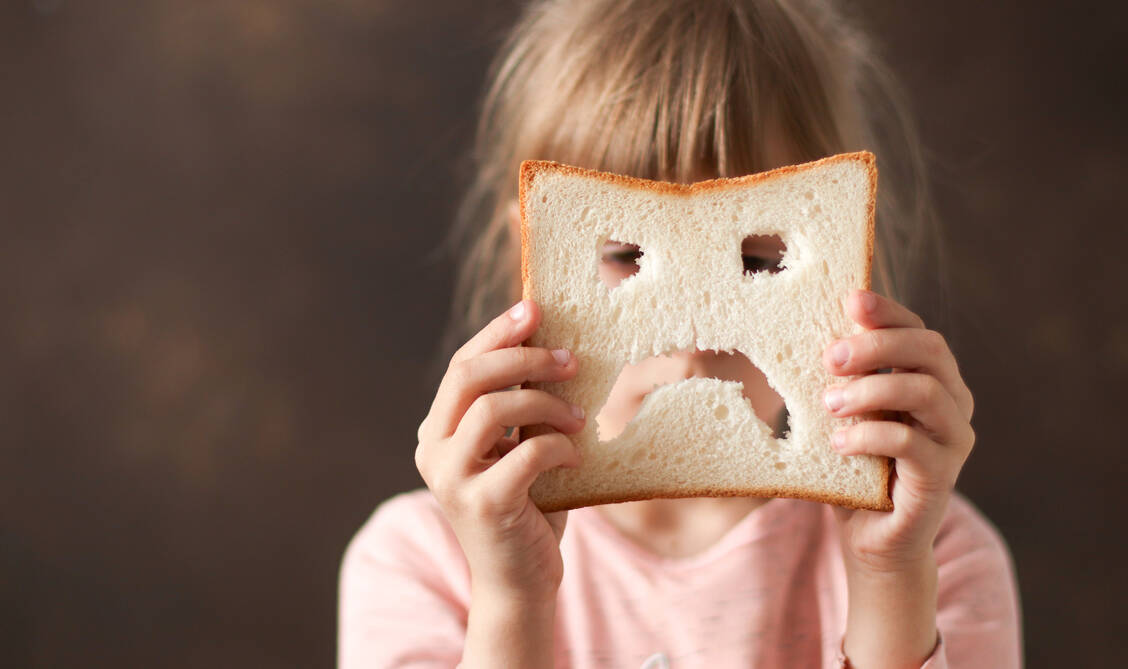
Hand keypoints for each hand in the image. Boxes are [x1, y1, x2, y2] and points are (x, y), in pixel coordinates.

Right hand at [414, 299, 584, 600]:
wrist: (521, 584)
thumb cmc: (528, 509)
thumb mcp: (521, 449)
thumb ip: (523, 407)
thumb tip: (553, 346)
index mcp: (437, 432)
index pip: (461, 366)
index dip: (497, 332)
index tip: (535, 307)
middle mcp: (433, 451)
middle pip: (468, 376)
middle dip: (523, 356)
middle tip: (570, 358)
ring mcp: (451, 479)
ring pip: (493, 408)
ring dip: (546, 402)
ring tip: (579, 416)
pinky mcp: (483, 503)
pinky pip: (527, 452)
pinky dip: (559, 446)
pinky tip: (577, 456)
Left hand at [822, 289, 975, 572]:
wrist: (870, 538)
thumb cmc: (853, 466)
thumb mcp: (840, 414)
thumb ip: (838, 378)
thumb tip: (808, 335)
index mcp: (930, 378)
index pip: (917, 330)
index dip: (888, 311)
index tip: (850, 299)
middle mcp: (952, 403)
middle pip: (930, 351)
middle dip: (878, 345)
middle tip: (829, 358)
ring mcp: (953, 440)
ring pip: (926, 392)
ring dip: (871, 391)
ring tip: (828, 404)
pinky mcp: (941, 477)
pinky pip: (912, 444)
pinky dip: (870, 436)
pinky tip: (838, 444)